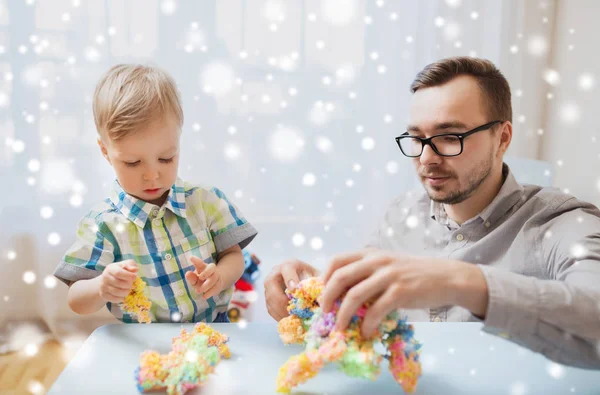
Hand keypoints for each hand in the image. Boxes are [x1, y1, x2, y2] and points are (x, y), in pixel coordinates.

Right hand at [98, 260, 137, 302]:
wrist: (109, 279)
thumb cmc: (121, 271)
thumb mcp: (127, 265)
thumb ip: (131, 266)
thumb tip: (135, 269)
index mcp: (110, 268)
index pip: (118, 273)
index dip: (128, 276)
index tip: (135, 277)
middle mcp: (105, 277)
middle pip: (119, 283)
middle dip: (128, 285)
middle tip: (131, 284)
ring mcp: (103, 286)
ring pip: (117, 292)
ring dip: (126, 292)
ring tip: (128, 289)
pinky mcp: (103, 295)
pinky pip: (114, 299)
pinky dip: (121, 298)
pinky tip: (123, 295)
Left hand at [185, 256, 223, 299]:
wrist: (215, 284)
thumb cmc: (201, 280)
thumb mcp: (195, 279)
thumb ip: (191, 277)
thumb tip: (187, 274)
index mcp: (203, 266)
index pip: (200, 263)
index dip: (196, 260)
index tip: (191, 258)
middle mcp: (211, 270)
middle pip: (212, 267)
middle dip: (206, 272)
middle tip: (200, 278)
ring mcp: (216, 277)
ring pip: (214, 278)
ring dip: (206, 285)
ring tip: (198, 291)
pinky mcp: (219, 284)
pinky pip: (216, 287)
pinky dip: (210, 292)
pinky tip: (204, 297)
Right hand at [264, 259, 319, 320]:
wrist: (306, 285)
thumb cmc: (313, 280)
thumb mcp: (317, 278)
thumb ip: (318, 283)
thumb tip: (320, 295)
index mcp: (289, 265)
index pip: (286, 268)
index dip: (289, 279)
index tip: (294, 290)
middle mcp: (276, 273)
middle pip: (271, 283)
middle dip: (282, 299)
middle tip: (294, 311)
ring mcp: (269, 286)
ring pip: (270, 298)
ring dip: (281, 310)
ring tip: (295, 318)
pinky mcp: (268, 298)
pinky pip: (270, 309)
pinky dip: (280, 316)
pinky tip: (291, 320)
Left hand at [321, 249, 486, 336]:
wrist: (446, 277)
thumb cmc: (413, 274)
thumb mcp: (387, 266)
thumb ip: (366, 274)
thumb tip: (341, 296)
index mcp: (370, 254)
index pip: (337, 260)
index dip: (324, 277)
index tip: (322, 295)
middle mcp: (377, 261)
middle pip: (340, 277)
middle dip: (327, 298)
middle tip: (324, 314)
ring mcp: (389, 276)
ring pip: (355, 295)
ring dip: (343, 316)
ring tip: (339, 329)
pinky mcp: (401, 292)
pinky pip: (376, 310)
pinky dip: (367, 324)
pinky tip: (365, 332)